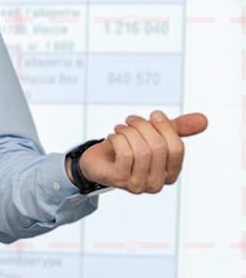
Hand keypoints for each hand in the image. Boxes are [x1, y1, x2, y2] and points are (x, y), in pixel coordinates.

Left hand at [75, 111, 207, 193]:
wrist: (97, 161)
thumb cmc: (128, 148)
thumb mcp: (154, 136)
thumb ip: (177, 128)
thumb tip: (203, 119)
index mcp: (170, 172)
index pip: (177, 148)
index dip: (165, 127)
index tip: (154, 115)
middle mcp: (157, 182)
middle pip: (158, 147)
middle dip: (142, 126)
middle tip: (131, 120)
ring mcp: (138, 184)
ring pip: (141, 150)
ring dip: (127, 132)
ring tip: (120, 128)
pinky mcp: (120, 180)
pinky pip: (125, 154)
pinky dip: (117, 139)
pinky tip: (113, 137)